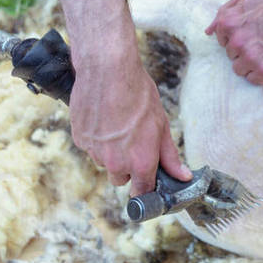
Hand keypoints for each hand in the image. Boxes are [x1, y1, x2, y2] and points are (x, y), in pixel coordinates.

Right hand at [67, 50, 189, 195]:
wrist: (108, 70)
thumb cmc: (138, 93)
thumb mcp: (161, 124)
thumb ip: (170, 155)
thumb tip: (182, 176)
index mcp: (140, 161)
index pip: (142, 192)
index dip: (145, 186)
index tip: (147, 180)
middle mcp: (116, 162)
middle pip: (121, 178)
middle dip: (128, 166)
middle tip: (133, 140)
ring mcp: (95, 152)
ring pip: (104, 162)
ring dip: (110, 151)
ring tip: (118, 123)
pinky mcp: (80, 139)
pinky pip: (90, 147)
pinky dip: (96, 137)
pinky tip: (103, 118)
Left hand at [205, 0, 262, 84]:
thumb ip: (226, 10)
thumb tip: (209, 31)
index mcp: (228, 22)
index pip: (221, 39)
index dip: (239, 35)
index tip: (255, 30)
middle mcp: (236, 42)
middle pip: (231, 54)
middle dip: (245, 48)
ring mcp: (251, 58)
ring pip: (240, 68)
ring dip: (252, 62)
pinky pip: (253, 79)